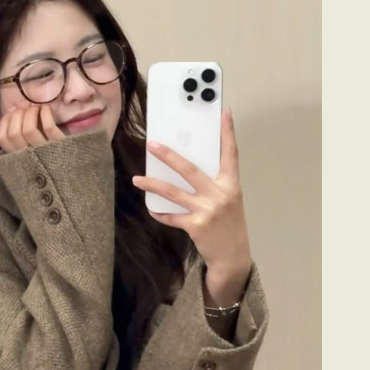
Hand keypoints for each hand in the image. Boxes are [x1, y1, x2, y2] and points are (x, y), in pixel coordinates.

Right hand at [0, 102, 65, 152]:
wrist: (74, 169)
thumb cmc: (49, 154)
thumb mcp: (29, 150)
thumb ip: (18, 137)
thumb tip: (9, 115)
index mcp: (18, 158)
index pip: (2, 139)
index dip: (5, 121)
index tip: (12, 113)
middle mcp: (29, 157)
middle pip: (14, 133)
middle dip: (18, 115)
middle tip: (26, 109)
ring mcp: (44, 152)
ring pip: (29, 130)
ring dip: (31, 113)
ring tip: (36, 108)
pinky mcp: (60, 146)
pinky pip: (49, 128)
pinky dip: (45, 114)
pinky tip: (46, 109)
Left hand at [131, 107, 251, 301]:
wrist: (233, 257)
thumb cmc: (229, 226)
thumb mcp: (229, 201)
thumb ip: (213, 185)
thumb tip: (187, 171)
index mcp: (231, 185)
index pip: (230, 154)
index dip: (228, 132)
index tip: (224, 112)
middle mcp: (220, 194)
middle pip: (190, 169)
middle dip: (169, 156)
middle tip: (152, 145)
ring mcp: (207, 210)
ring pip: (173, 192)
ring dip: (152, 185)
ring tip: (137, 179)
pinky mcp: (195, 225)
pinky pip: (171, 216)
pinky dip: (160, 213)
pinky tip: (151, 209)